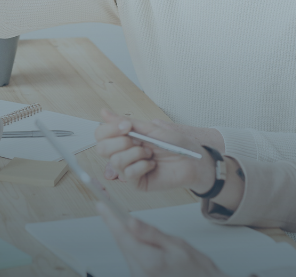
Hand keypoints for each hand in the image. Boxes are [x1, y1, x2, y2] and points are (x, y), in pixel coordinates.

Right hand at [95, 109, 213, 192]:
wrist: (194, 161)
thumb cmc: (176, 145)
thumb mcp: (151, 129)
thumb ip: (127, 122)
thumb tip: (104, 112)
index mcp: (124, 139)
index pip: (101, 134)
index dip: (110, 129)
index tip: (127, 126)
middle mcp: (122, 154)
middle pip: (101, 149)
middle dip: (120, 143)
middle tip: (139, 142)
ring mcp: (128, 169)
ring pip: (116, 161)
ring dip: (136, 154)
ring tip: (150, 153)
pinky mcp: (136, 182)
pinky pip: (129, 173)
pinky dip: (143, 165)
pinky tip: (152, 165)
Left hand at [97, 202, 226, 276]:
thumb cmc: (198, 270)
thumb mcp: (178, 245)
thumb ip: (152, 234)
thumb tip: (131, 222)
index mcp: (150, 262)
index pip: (124, 236)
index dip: (110, 219)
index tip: (101, 205)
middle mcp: (140, 272)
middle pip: (122, 243)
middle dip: (115, 224)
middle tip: (106, 205)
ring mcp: (138, 276)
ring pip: (126, 250)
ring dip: (124, 234)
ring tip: (122, 219)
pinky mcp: (139, 276)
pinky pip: (132, 257)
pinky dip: (131, 245)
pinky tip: (134, 236)